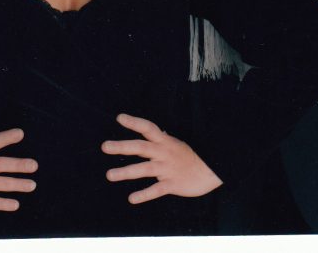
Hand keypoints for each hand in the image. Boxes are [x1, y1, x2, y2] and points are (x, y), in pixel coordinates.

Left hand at [102, 113, 221, 202]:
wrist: (213, 171)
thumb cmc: (190, 156)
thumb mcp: (174, 144)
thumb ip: (158, 141)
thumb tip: (145, 133)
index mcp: (165, 141)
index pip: (148, 128)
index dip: (134, 122)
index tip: (119, 118)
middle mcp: (163, 153)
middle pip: (140, 147)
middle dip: (121, 147)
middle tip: (104, 146)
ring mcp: (167, 169)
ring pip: (143, 169)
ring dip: (125, 172)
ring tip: (109, 175)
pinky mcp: (172, 184)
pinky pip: (156, 190)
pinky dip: (144, 195)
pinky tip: (131, 198)